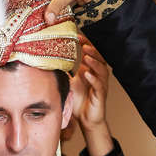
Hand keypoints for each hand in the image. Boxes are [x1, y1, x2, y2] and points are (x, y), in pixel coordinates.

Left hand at [70, 38, 113, 155]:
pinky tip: (87, 74)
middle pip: (99, 58)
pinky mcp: (101, 95)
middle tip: (83, 44)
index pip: (91, 54)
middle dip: (92, 50)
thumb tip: (53, 61)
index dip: (86, 44)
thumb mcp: (71, 82)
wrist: (87, 119)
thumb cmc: (81, 101)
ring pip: (102, 70)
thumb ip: (67, 72)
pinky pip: (99, 85)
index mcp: (92, 70)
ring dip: (94, 62)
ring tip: (86, 56)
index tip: (77, 36)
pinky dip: (93, 79)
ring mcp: (101, 85)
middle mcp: (98, 76)